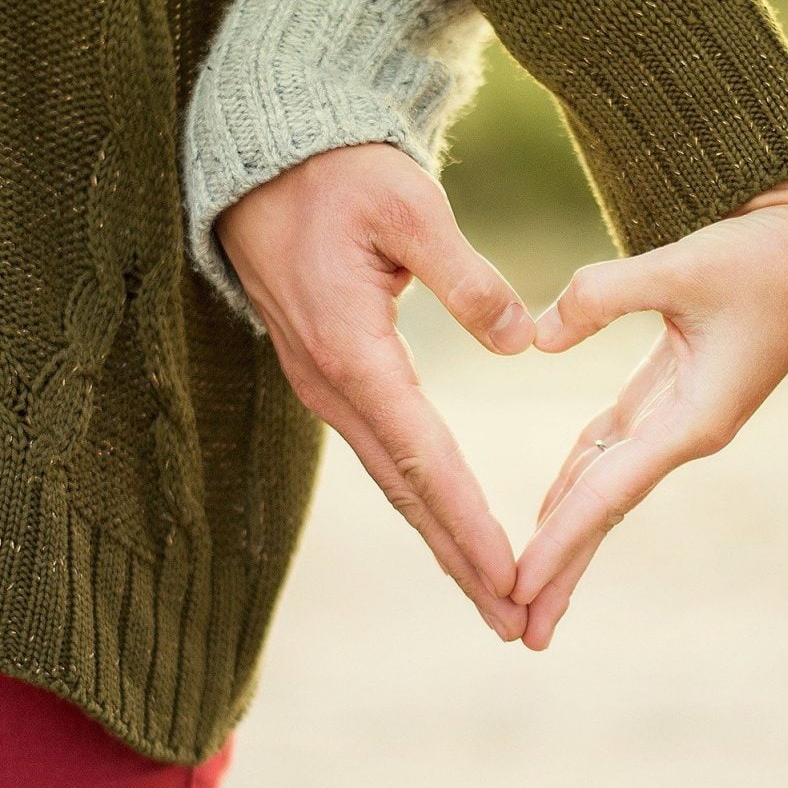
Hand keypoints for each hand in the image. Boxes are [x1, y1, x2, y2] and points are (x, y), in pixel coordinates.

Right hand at [215, 143, 534, 640]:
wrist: (267, 166)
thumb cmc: (338, 177)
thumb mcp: (408, 208)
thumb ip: (467, 278)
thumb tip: (521, 343)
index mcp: (354, 352)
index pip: (424, 458)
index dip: (469, 522)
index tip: (512, 577)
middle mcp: (334, 386)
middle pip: (407, 493)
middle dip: (460, 561)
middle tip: (513, 620)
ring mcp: (327, 388)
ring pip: (394, 482)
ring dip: (442, 541)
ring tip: (491, 594)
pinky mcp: (333, 379)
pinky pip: (384, 454)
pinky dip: (421, 500)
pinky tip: (447, 526)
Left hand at [513, 156, 787, 649]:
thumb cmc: (765, 253)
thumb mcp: (683, 266)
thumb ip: (603, 295)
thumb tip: (536, 340)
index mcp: (695, 419)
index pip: (609, 494)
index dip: (560, 542)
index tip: (516, 588)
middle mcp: (685, 431)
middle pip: (606, 511)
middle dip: (563, 569)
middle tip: (520, 630)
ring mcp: (679, 417)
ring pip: (607, 485)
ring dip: (567, 533)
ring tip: (529, 584)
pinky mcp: (671, 392)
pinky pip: (612, 448)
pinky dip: (578, 478)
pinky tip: (552, 504)